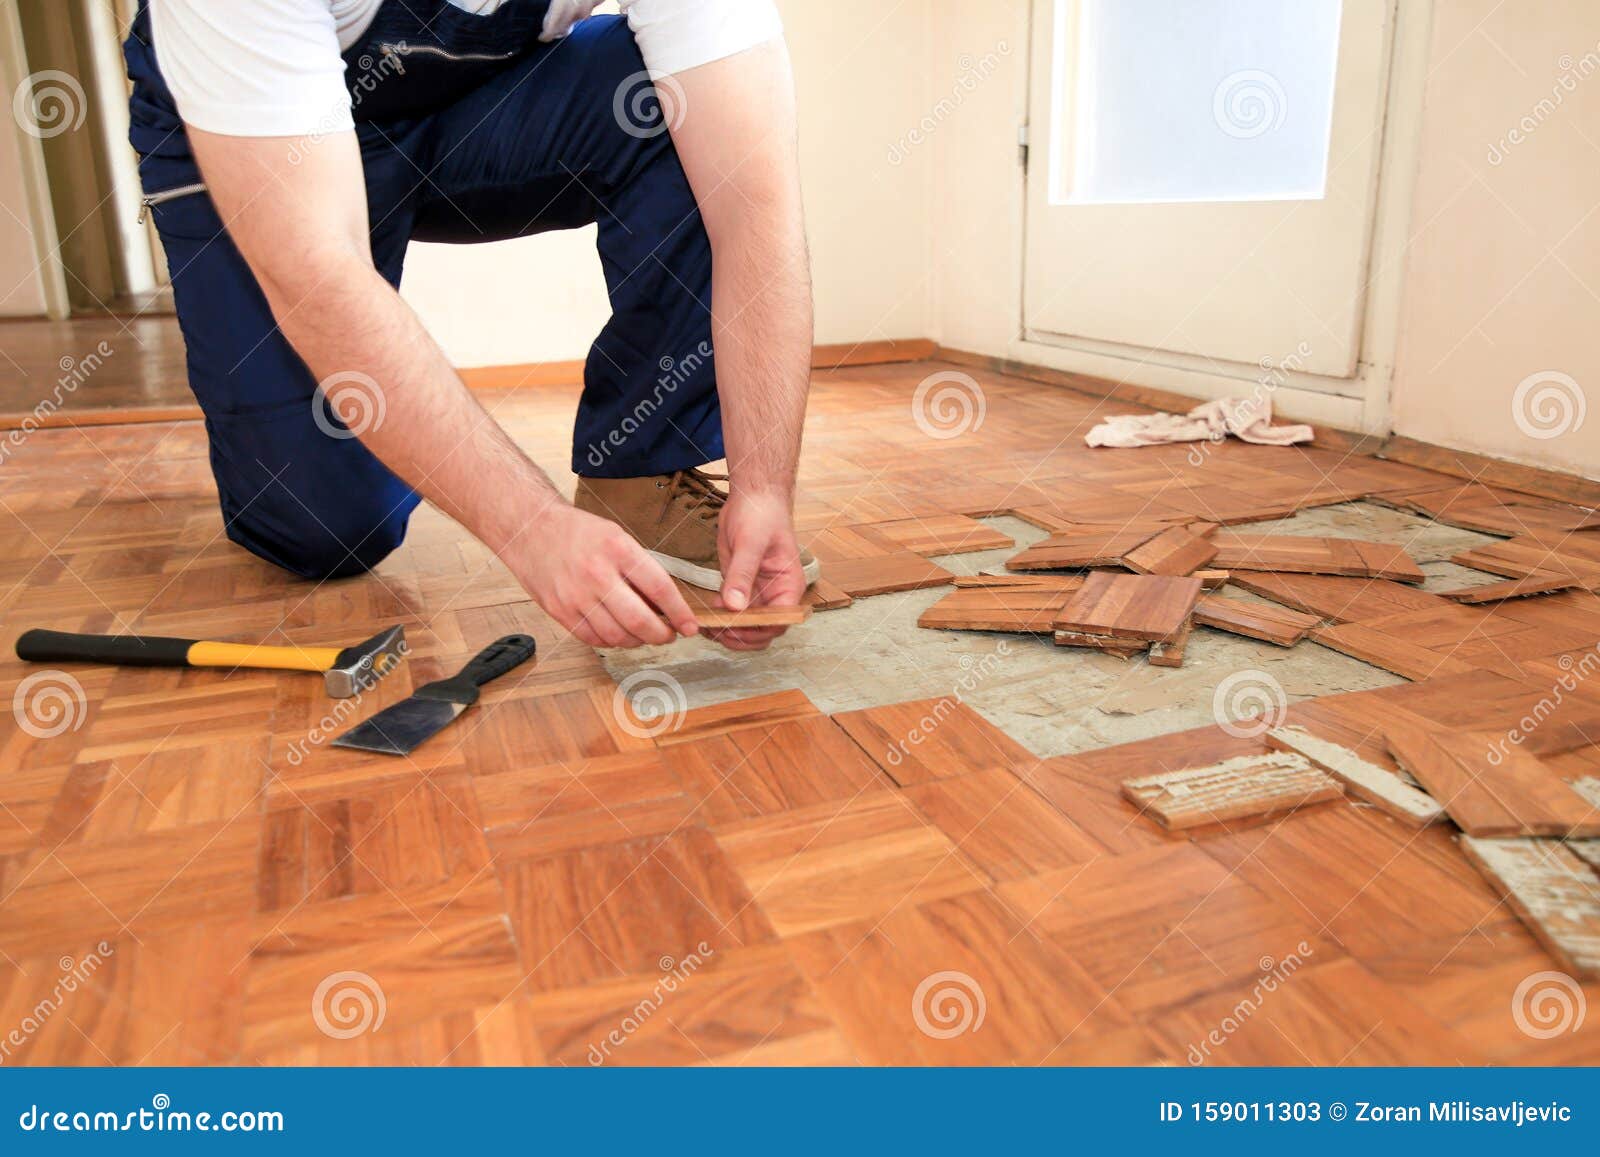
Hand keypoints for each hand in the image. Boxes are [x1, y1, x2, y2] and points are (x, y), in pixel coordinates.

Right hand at [507, 505, 698, 647]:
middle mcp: (597, 574)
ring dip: (638, 641)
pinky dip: (612, 642)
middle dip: (662, 635)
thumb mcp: (617, 537)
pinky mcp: (559, 611)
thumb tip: (666, 604)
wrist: (530, 529)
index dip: (680, 612)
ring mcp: (575, 596)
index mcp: (618, 549)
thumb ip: (640, 569)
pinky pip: (593, 639)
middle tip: (669, 635)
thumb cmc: (577, 532)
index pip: (660, 588)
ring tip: (645, 634)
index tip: (690, 625)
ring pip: (618, 636)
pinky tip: (619, 633)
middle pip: (640, 621)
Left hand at [712, 487, 805, 651]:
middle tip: (714, 630)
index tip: (734, 628)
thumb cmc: (761, 514)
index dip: (759, 631)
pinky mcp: (740, 588)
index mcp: (788, 586)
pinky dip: (719, 618)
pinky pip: (732, 612)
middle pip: (763, 631)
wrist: (752, 496)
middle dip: (741, 636)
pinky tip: (703, 615)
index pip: (780, 621)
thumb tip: (735, 606)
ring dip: (727, 631)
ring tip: (705, 625)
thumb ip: (742, 575)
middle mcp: (776, 595)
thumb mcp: (750, 543)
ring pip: (746, 626)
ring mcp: (758, 594)